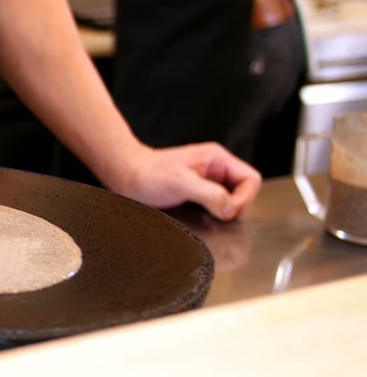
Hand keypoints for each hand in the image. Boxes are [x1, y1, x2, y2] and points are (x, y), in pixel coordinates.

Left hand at [107, 142, 261, 220]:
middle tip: (216, 215)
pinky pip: (215, 204)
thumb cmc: (148, 174)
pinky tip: (199, 216)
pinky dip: (212, 213)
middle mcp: (215, 168)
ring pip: (230, 199)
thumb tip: (230, 208)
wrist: (125, 175)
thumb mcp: (181, 183)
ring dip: (222, 211)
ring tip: (206, 215)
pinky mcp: (196, 192)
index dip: (244, 199)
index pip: (251, 179)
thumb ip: (210, 194)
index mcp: (217, 159)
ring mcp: (206, 180)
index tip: (227, 211)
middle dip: (234, 206)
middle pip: (243, 191)